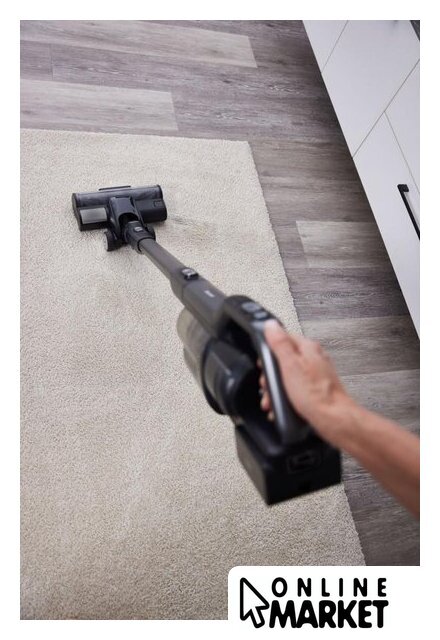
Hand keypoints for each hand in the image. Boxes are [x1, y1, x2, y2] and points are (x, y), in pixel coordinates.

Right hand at [260, 320, 353, 445]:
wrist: (333, 419)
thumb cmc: (316, 395)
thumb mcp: (290, 365)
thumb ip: (279, 343)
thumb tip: (270, 324)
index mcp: (308, 347)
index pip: (282, 337)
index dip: (268, 351)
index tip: (264, 364)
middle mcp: (314, 358)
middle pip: (284, 358)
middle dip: (271, 374)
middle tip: (268, 385)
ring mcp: (316, 374)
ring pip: (288, 375)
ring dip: (277, 388)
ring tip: (274, 399)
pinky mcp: (315, 388)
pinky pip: (296, 389)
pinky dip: (287, 396)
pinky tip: (285, 405)